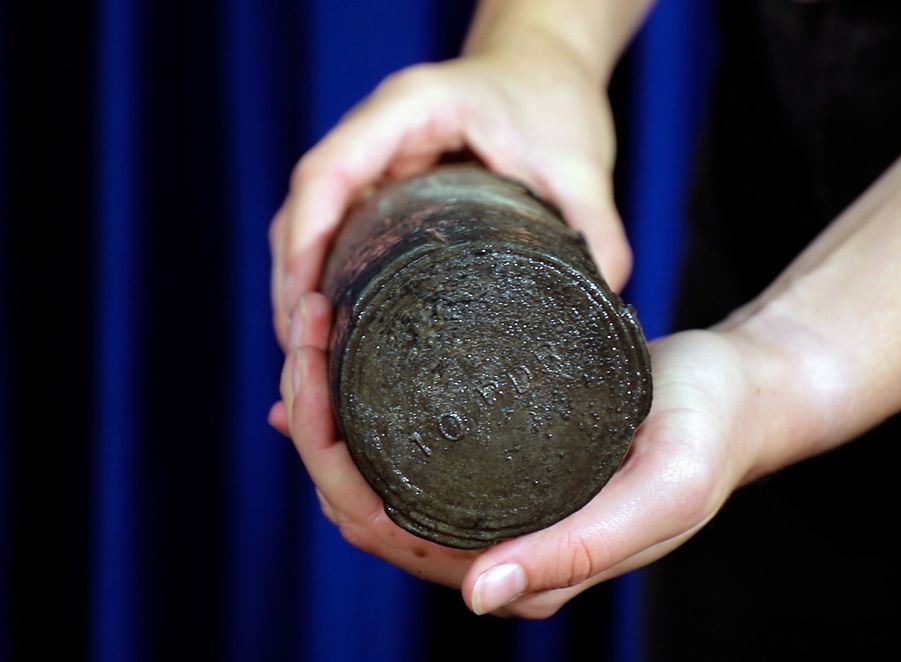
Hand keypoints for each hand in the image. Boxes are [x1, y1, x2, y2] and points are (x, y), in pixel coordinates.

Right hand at [269, 46, 630, 349]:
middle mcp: (376, 132)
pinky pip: (338, 230)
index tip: (304, 305)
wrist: (546, 65)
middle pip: (304, 207)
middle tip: (304, 355)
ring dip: (301, 285)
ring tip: (310, 355)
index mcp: (409, 109)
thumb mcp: (581, 161)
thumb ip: (597, 228)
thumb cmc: (553, 95)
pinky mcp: (385, 185)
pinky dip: (326, 276)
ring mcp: (375, 159)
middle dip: (293, 282)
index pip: (328, 173)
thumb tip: (606, 304)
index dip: (304, 242)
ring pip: (311, 223)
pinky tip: (336, 325)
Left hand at [272, 292, 763, 617]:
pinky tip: (326, 372)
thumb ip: (579, 553)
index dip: (326, 456)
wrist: (741, 393)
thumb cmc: (710, 438)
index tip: (314, 361)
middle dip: (313, 415)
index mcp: (522, 571)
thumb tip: (478, 599)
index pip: (386, 530)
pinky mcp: (494, 461)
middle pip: (361, 497)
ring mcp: (489, 504)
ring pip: (373, 472)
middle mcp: (493, 545)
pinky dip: (355, 410)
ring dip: (326, 407)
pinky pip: (404, 446)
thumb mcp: (663, 493)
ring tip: (312, 329)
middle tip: (310, 321)